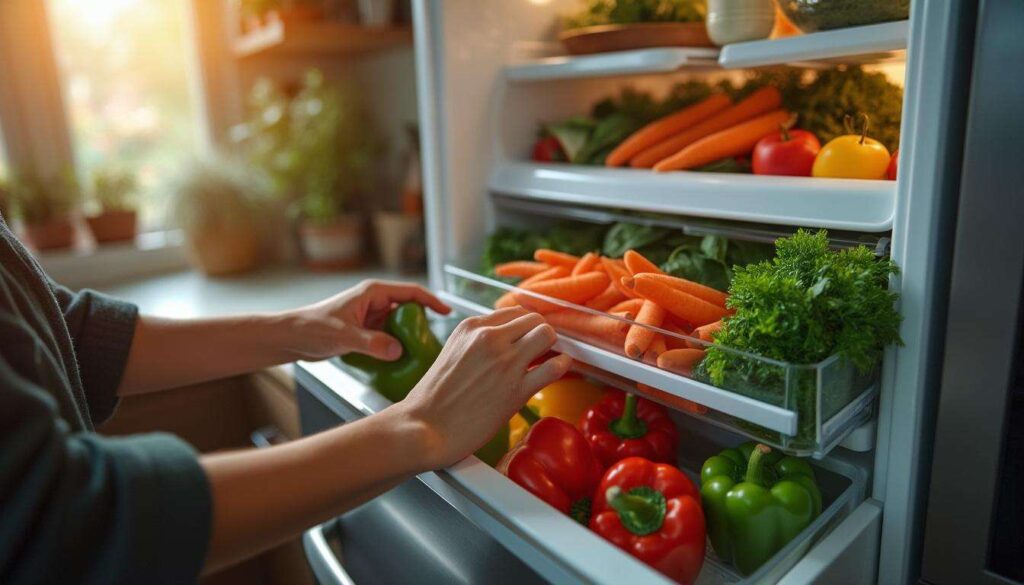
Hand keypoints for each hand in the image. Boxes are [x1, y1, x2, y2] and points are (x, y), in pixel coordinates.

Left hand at [286, 280, 450, 360]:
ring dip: (408, 338)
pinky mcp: (365, 331)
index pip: (411, 292)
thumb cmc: (312, 328)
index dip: (431, 301)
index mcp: (373, 292)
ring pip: (399, 325)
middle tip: (432, 342)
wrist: (291, 338)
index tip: (447, 312)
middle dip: (421, 325)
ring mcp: (370, 316)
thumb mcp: (344, 336)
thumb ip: (371, 343)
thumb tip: (397, 351)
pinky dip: (395, 347)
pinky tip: (399, 361)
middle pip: (408, 310)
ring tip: (420, 355)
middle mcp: (374, 302)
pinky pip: (388, 337)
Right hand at [394, 307, 572, 469]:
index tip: (528, 337)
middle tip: (540, 349)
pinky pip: (555, 367)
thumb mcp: (451, 353)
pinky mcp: (516, 390)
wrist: (423, 428)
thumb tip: (502, 341)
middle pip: (534, 319)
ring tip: (547, 359)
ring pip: (547, 334)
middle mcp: (489, 339)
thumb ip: (476, 342)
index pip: (513, 312)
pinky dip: (562, 365)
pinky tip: (557, 369)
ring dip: (552, 346)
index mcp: (471, 327)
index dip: (525, 325)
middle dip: (540, 333)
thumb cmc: (433, 398)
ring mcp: (505, 363)